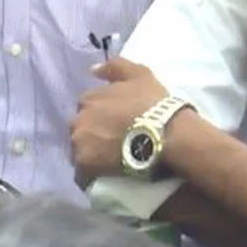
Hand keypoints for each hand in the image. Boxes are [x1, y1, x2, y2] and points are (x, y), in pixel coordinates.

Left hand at [71, 58, 168, 187]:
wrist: (167, 136)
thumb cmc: (155, 105)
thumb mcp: (139, 74)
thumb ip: (114, 67)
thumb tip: (92, 70)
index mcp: (88, 99)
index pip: (87, 108)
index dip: (101, 116)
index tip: (114, 125)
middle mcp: (78, 120)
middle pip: (81, 130)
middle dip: (92, 135)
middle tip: (113, 144)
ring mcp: (80, 144)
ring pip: (80, 151)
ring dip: (91, 155)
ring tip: (111, 164)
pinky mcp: (86, 167)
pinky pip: (83, 175)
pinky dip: (90, 176)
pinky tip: (104, 179)